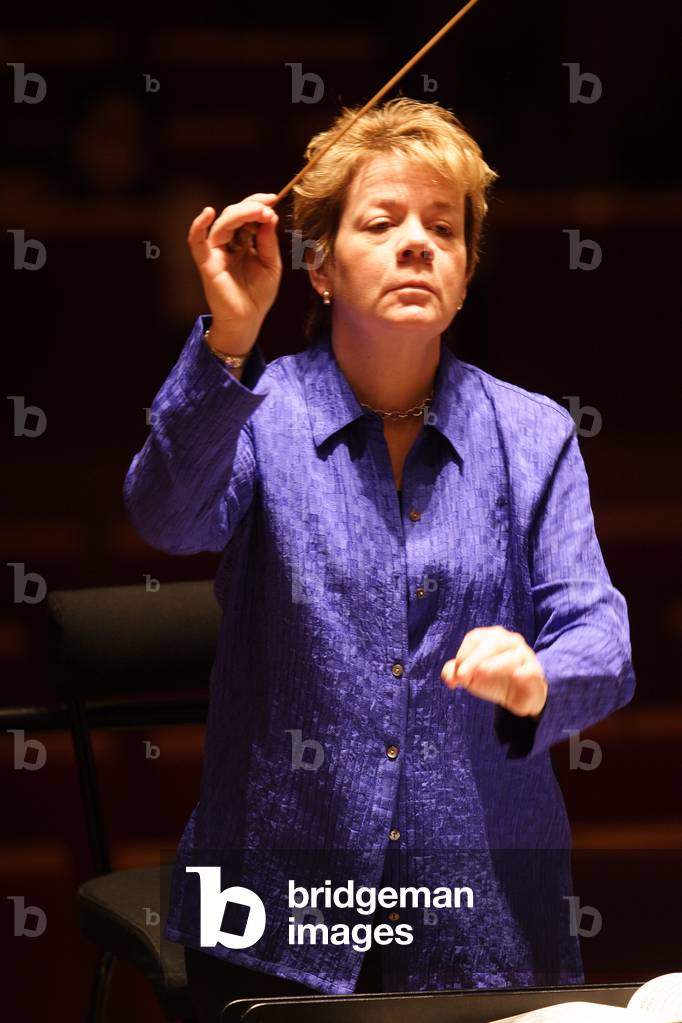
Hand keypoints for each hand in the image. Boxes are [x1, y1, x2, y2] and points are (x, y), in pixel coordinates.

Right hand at [187, 193, 282, 352]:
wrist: (247, 321)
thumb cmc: (258, 295)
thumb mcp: (271, 265)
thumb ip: (268, 241)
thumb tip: (269, 215)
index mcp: (244, 242)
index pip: (247, 215)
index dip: (258, 203)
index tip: (273, 198)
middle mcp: (228, 243)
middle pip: (234, 215)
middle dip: (251, 207)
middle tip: (268, 207)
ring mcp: (215, 252)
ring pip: (222, 224)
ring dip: (240, 214)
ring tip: (258, 211)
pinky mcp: (206, 263)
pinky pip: (196, 242)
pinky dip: (198, 226)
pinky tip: (207, 213)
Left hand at [441, 626, 547, 717]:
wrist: (520, 696)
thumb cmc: (493, 679)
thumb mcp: (470, 676)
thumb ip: (455, 673)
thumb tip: (448, 676)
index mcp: (493, 637)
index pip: (475, 638)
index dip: (463, 655)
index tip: (456, 675)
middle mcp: (510, 641)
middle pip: (492, 644)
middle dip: (473, 660)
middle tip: (461, 676)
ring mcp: (525, 656)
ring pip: (510, 657)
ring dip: (494, 665)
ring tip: (480, 674)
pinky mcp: (535, 673)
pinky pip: (530, 671)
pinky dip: (523, 672)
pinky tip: (516, 677)